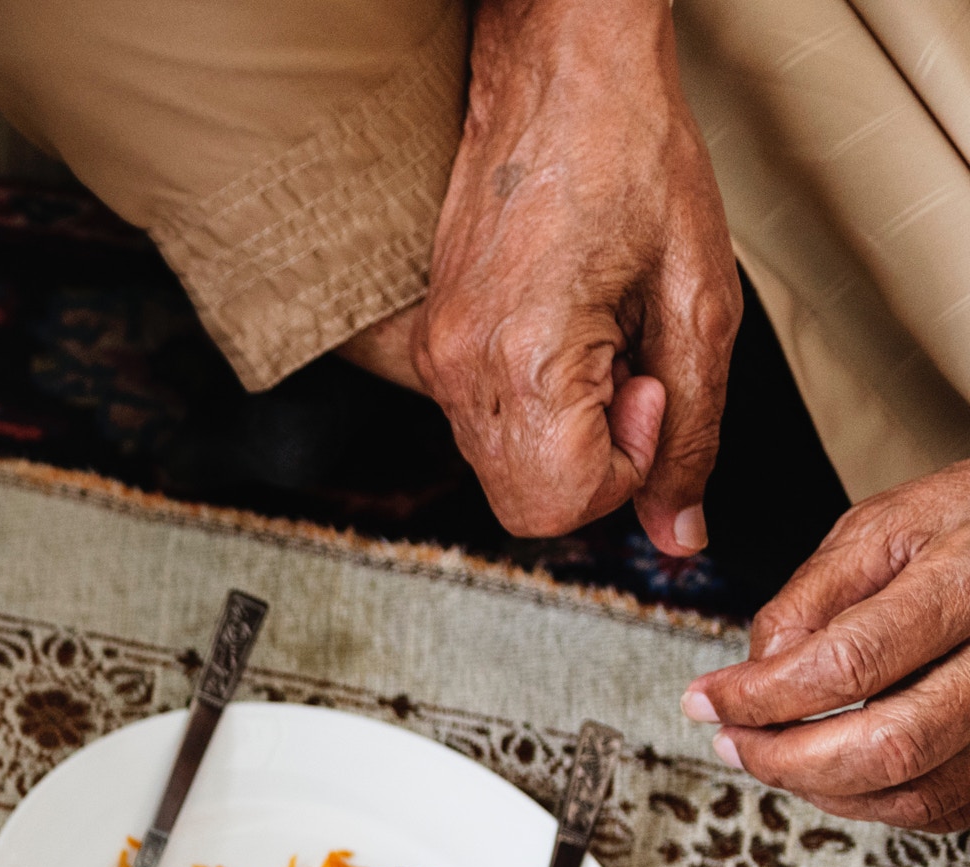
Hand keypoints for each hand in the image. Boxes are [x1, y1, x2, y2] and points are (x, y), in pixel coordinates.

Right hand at [364, 0, 737, 553]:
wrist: (559, 75)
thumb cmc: (630, 155)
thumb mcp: (700, 299)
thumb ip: (692, 428)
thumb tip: (678, 529)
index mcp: (524, 359)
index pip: (557, 505)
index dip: (625, 470)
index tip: (651, 394)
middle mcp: (459, 370)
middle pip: (523, 502)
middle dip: (595, 458)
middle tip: (631, 370)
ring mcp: (434, 358)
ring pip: (500, 468)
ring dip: (566, 428)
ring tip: (599, 339)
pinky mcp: (429, 342)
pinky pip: (481, 422)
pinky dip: (534, 402)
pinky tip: (563, 333)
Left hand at [679, 459, 969, 829]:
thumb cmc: (969, 523)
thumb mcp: (883, 528)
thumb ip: (810, 601)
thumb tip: (755, 677)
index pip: (849, 665)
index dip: (760, 697)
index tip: (707, 702)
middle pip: (890, 746)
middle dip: (787, 761)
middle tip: (733, 742)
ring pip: (918, 792)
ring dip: (825, 790)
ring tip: (775, 755)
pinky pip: (946, 805)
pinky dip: (877, 802)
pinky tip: (837, 769)